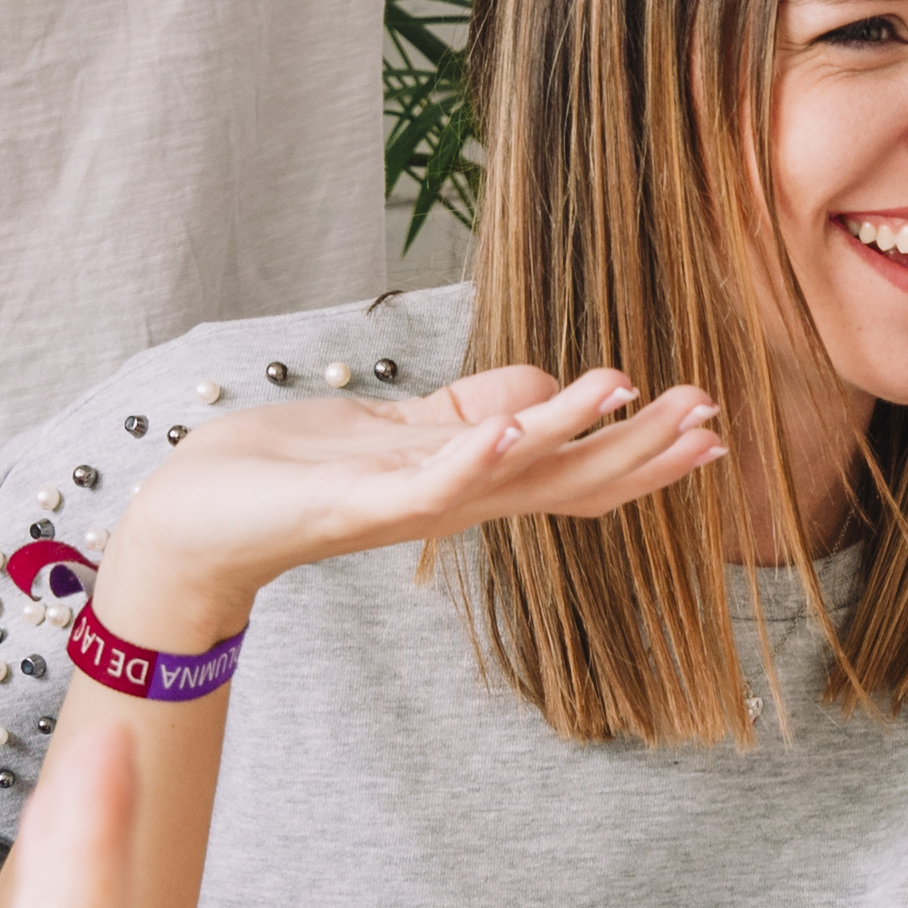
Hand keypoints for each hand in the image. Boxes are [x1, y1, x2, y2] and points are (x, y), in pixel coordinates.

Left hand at [94, 362, 723, 649]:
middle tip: (708, 418)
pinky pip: (425, 483)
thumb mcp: (400, 430)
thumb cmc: (288, 472)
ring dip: (573, 436)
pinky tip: (511, 429)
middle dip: (636, 449)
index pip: (572, 471)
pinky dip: (471, 458)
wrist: (195, 520)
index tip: (712, 425)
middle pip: (565, 481)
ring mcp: (406, 504)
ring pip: (511, 475)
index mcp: (465, 482)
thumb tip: (545, 387)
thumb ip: (471, 411)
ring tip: (630, 391)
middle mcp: (450, 502)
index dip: (641, 453)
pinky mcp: (353, 501)